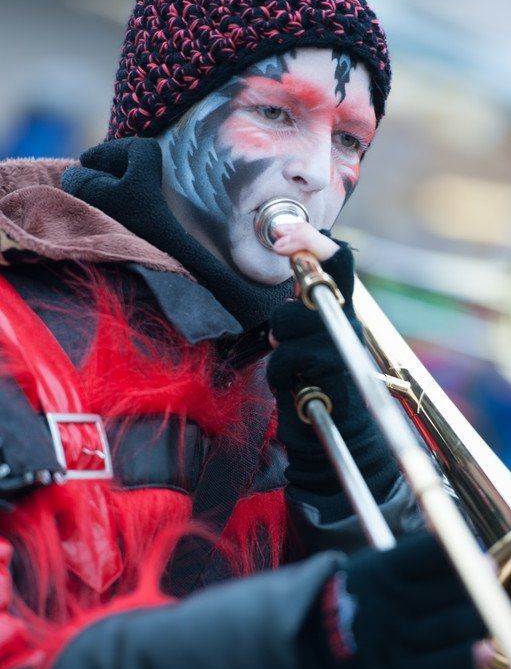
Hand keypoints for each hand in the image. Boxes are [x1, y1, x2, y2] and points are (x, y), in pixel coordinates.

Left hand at [267, 224, 396, 501]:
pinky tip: (292, 385)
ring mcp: (345, 349)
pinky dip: (281, 373)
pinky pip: (291, 360)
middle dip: (285, 314)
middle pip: (312, 288)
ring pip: (294, 322)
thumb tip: (290, 262)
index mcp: (343, 310)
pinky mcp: (335, 377)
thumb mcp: (308, 336)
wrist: (335, 433)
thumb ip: (303, 304)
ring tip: (289, 365)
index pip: (339, 261)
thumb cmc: (315, 382)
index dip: (312, 239)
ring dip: (280, 345)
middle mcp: (350, 324)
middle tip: (282, 339)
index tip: (283, 234)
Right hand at [322, 532, 489, 668]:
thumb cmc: (352, 606)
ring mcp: (392, 639)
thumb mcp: (369, 572)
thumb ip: (409, 561)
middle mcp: (386, 602)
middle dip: (478, 586)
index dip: (460, 553)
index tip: (482, 556)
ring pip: (449, 626)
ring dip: (479, 618)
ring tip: (497, 610)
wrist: (308, 654)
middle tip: (492, 580)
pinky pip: (439, 667)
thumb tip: (458, 547)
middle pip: (446, 589)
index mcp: (379, 570)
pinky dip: (465, 658)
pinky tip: (484, 650)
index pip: (429, 553)